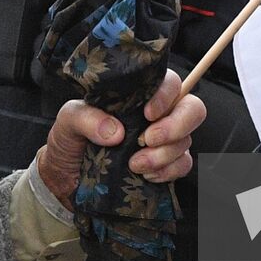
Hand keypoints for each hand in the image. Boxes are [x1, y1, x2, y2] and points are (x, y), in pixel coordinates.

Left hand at [37, 69, 206, 210]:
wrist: (67, 177)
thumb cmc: (71, 139)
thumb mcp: (69, 120)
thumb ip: (86, 118)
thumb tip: (115, 132)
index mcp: (139, 94)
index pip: (170, 82)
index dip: (166, 95)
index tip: (148, 113)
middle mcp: (157, 114)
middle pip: (193, 109)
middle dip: (176, 126)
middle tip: (147, 140)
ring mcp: (165, 140)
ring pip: (187, 141)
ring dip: (163, 155)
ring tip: (134, 165)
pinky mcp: (166, 165)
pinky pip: (183, 165)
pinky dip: (168, 172)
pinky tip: (146, 175)